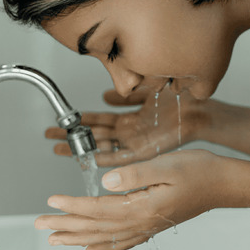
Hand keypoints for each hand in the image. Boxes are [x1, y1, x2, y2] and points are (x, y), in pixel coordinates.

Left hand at [35, 149, 234, 249]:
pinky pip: (125, 242)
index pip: (99, 208)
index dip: (73, 205)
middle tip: (41, 224)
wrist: (224, 183)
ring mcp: (149, 226)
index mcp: (143, 206)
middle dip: (67, 225)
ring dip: (79, 238)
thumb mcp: (166, 165)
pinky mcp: (154, 224)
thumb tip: (105, 183)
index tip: (51, 201)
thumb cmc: (200, 170)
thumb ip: (135, 175)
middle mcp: (143, 222)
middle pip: (97, 227)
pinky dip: (106, 247)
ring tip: (58, 239)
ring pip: (106, 237)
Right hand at [45, 88, 209, 165]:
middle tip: (50, 137)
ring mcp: (136, 142)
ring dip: (83, 148)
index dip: (79, 121)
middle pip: (95, 136)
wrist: (199, 109)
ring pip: (103, 147)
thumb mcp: (146, 91)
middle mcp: (130, 132)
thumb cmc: (178, 99)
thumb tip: (105, 94)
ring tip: (60, 148)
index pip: (99, 121)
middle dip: (72, 137)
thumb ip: (125, 95)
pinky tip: (92, 159)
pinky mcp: (146, 151)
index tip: (61, 122)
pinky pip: (122, 157)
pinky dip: (107, 158)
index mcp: (130, 119)